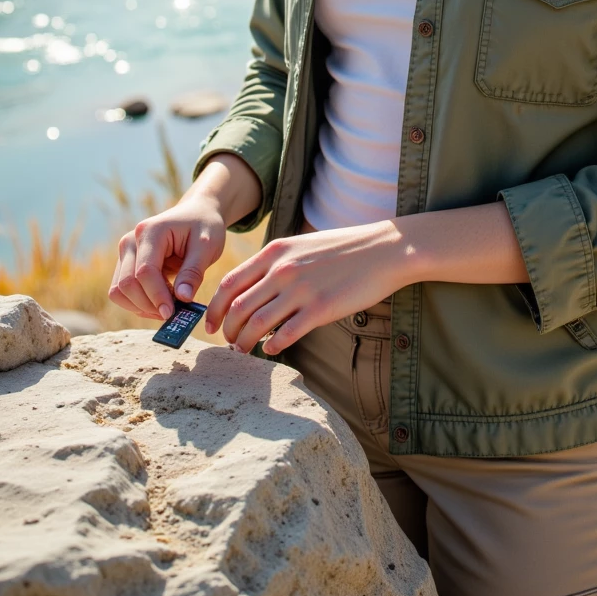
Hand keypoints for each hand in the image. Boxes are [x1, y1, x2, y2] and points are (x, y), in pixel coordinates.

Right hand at [108, 153, 260, 319]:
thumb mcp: (208, 245)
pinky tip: (160, 304)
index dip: (157, 296)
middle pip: (126, 284)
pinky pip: (122, 291)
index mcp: (151, 231)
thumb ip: (194, 271)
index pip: (145, 272)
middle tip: (173, 314)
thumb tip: (182, 299)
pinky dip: (137, 304)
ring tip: (167, 309)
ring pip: (119, 291)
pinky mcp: (126, 263)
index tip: (172, 313)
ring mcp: (126, 252)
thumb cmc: (204, 226)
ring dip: (140, 307)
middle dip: (148, 305)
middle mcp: (131, 240)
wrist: (197, 213)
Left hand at [205, 220, 406, 354]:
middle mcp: (282, 270)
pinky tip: (271, 349)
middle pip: (239, 307)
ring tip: (244, 350)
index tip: (212, 324)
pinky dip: (273, 346)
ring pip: (257, 324)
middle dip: (228, 329)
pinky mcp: (320, 309)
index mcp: (274, 252)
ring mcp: (301, 290)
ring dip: (245, 342)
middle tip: (228, 342)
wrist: (384, 249)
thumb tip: (253, 291)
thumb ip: (274, 264)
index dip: (215, 308)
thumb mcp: (301, 246)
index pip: (230, 283)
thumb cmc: (342, 249)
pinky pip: (286, 335)